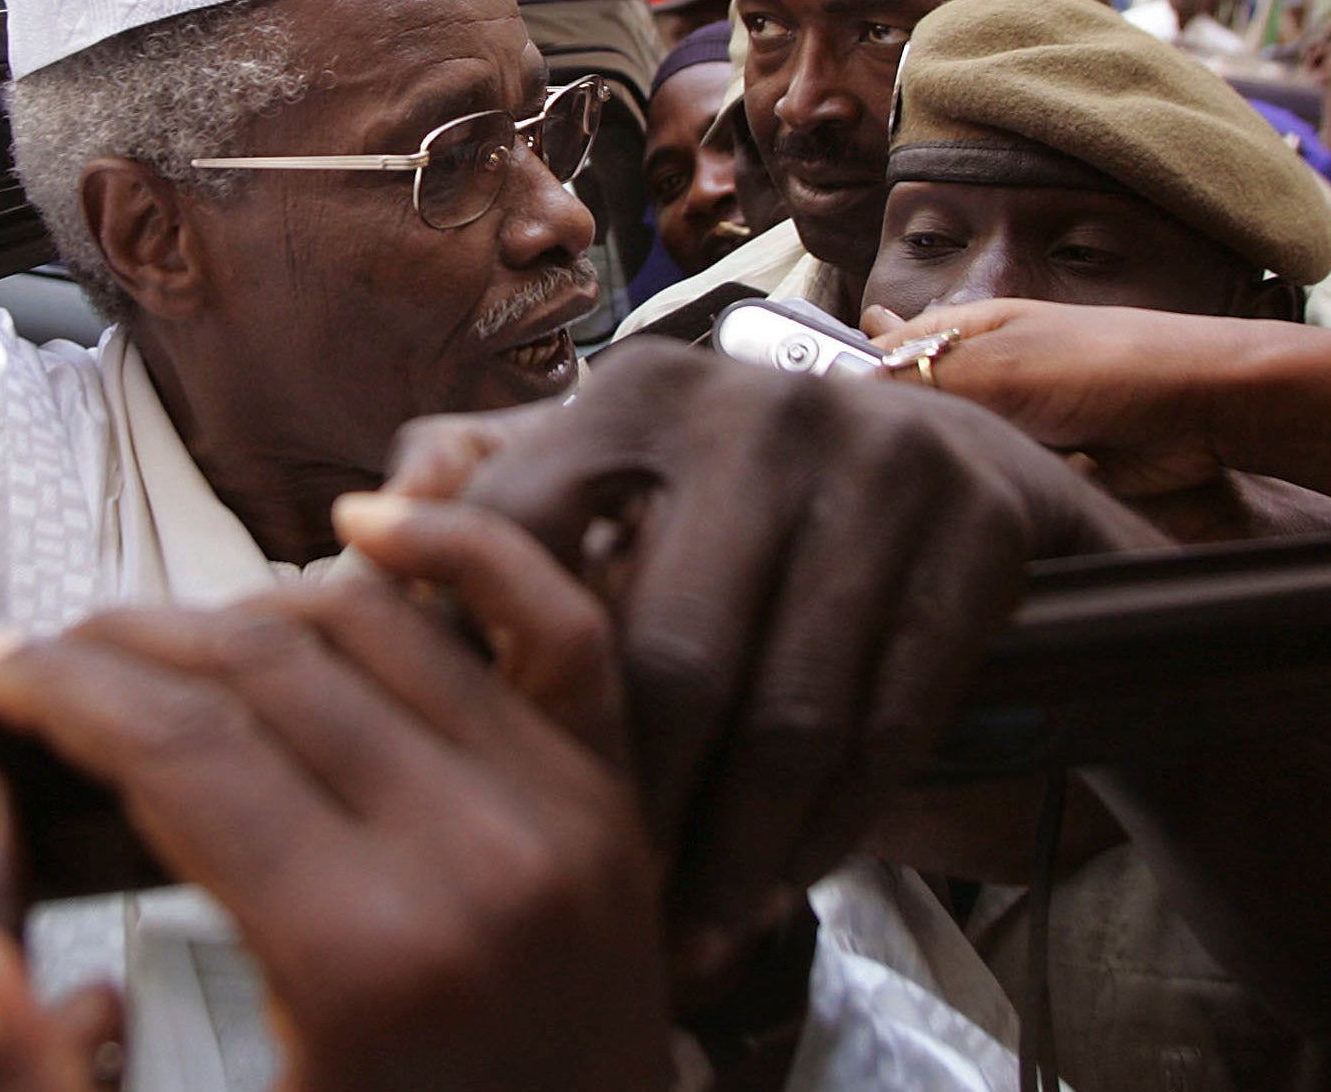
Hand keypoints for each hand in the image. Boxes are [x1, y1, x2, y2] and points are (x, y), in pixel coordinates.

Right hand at [0, 503, 672, 1091]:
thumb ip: (44, 1080)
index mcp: (371, 959)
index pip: (181, 751)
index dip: (60, 691)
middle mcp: (480, 856)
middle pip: (265, 670)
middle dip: (128, 646)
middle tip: (52, 655)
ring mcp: (560, 809)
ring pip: (375, 624)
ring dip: (251, 606)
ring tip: (164, 640)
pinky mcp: (607, 792)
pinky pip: (551, 624)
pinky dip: (464, 551)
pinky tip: (370, 525)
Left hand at [387, 340, 1165, 984]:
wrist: (954, 473)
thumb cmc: (740, 507)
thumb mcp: (617, 476)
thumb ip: (495, 514)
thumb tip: (357, 553)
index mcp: (635, 394)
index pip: (526, 546)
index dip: (498, 690)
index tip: (473, 800)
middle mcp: (752, 406)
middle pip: (672, 658)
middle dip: (638, 810)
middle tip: (602, 912)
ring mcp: (877, 456)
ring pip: (790, 712)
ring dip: (738, 852)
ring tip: (693, 936)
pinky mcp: (973, 522)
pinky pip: (892, 720)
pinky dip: (833, 824)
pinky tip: (783, 880)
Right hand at [862, 298, 1259, 498]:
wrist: (1202, 409)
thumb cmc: (1108, 364)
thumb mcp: (998, 367)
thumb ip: (921, 380)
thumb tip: (849, 395)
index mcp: (966, 331)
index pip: (884, 354)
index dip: (850, 382)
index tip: (823, 420)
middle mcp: (983, 373)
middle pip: (914, 411)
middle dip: (897, 436)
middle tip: (861, 466)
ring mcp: (1013, 420)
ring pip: (953, 453)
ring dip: (945, 468)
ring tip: (907, 489)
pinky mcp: (1042, 465)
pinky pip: (994, 483)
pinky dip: (986, 492)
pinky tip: (967, 502)